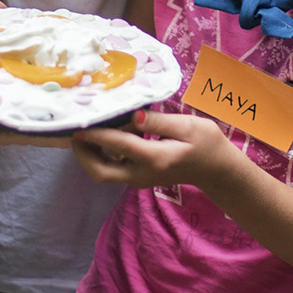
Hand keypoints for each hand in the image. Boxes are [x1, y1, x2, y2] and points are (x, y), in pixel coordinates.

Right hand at [0, 56, 70, 147]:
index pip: (22, 132)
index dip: (49, 134)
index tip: (76, 133)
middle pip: (31, 114)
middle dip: (57, 111)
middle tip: (90, 103)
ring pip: (25, 94)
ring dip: (47, 86)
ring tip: (78, 79)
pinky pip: (13, 74)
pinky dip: (28, 65)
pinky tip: (44, 50)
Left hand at [71, 109, 236, 187]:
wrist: (217, 169)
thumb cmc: (206, 144)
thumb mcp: (187, 126)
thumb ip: (157, 121)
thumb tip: (132, 115)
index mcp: (155, 158)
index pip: (118, 145)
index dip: (96, 134)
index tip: (79, 123)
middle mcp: (141, 173)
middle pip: (101, 172)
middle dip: (83, 154)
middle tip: (75, 130)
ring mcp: (139, 178)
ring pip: (104, 172)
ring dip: (89, 154)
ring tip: (84, 128)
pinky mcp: (138, 176)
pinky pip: (112, 168)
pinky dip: (101, 153)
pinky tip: (101, 133)